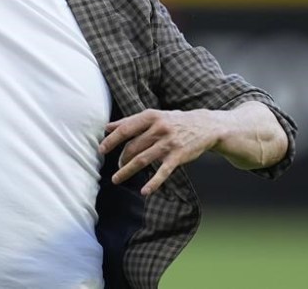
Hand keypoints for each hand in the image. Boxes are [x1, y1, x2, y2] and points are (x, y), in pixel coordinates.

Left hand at [99, 109, 221, 196]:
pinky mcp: (178, 156)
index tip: (101, 150)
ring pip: (142, 160)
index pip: (125, 129)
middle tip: (117, 166)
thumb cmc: (174, 121)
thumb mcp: (154, 116)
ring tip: (117, 179)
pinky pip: (162, 172)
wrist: (206, 126)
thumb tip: (107, 127)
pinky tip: (144, 191)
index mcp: (151, 117)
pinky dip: (153, 182)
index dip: (111, 140)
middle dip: (121, 159)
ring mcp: (169, 143)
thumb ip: (130, 121)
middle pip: (132, 147)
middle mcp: (159, 129)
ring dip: (127, 171)